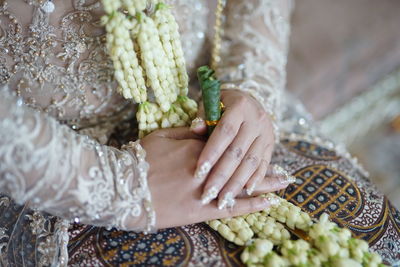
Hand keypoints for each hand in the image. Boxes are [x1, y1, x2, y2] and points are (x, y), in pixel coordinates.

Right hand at [138, 127, 277, 228]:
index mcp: (200, 147)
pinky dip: (253, 204)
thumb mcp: (162, 136)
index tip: (258, 144)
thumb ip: (187, 131)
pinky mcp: (203, 210)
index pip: (226, 144)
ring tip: (284, 182)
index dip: (242, 146)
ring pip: (244, 185)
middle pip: (242, 164)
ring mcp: (208, 190)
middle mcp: (210, 168)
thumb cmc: (141, 159)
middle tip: (285, 171)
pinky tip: (269, 202)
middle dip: (264, 167)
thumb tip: (206, 126)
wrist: (125, 188)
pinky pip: (234, 207)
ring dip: (266, 184)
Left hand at [191, 90, 291, 208]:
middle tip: (208, 194)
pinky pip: (263, 165)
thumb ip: (203, 116)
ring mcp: (266, 134)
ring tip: (223, 200)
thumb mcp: (212, 102)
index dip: (212, 152)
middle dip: (222, 175)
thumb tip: (195, 129)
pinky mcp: (271, 145)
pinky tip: (244, 193)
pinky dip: (255, 180)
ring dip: (237, 183)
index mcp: (240, 106)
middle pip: (238, 151)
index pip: (225, 132)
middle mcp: (256, 120)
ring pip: (251, 162)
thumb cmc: (222, 103)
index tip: (199, 172)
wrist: (249, 100)